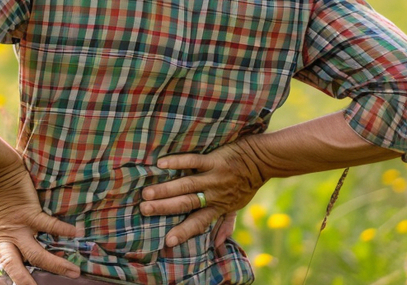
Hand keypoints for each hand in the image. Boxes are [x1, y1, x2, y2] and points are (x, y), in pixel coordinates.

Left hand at [0, 166, 81, 284]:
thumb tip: (26, 237)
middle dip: (29, 281)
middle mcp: (9, 237)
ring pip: (37, 253)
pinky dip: (63, 229)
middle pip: (18, 266)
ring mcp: (19, 226)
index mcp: (2, 240)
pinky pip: (48, 225)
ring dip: (57, 264)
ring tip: (74, 271)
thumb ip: (11, 230)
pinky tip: (76, 232)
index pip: (8, 264)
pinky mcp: (28, 212)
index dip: (16, 277)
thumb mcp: (0, 218)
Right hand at [138, 139, 266, 247]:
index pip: (198, 222)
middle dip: (165, 208)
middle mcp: (214, 194)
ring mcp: (214, 177)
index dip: (184, 232)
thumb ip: (226, 223)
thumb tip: (219, 245)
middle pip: (187, 203)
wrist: (262, 160)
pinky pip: (194, 161)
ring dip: (166, 189)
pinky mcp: (214, 160)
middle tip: (145, 210)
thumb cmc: (247, 184)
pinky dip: (178, 162)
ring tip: (147, 193)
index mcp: (218, 206)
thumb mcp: (238, 206)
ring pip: (187, 185)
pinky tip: (162, 163)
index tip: (167, 241)